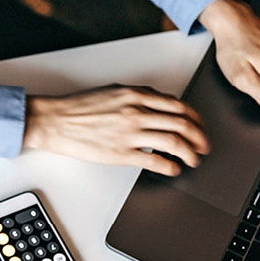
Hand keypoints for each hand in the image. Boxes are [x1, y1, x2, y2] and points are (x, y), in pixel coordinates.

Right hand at [23, 85, 208, 173]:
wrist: (57, 121)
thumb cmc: (80, 107)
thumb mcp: (114, 91)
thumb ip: (140, 96)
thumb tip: (162, 104)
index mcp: (136, 96)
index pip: (178, 106)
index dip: (195, 118)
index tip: (200, 127)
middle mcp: (137, 112)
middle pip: (182, 124)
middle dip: (199, 137)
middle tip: (203, 146)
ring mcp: (130, 133)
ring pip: (174, 142)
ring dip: (190, 153)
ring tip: (193, 160)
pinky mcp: (121, 153)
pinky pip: (155, 162)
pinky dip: (170, 167)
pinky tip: (173, 169)